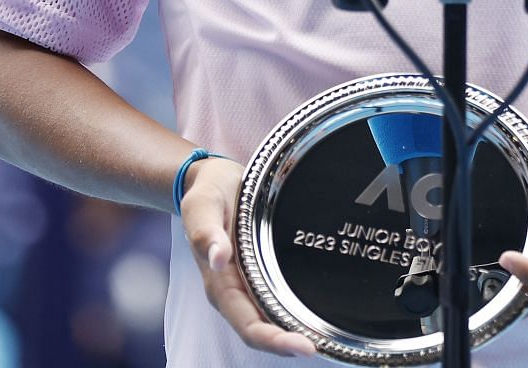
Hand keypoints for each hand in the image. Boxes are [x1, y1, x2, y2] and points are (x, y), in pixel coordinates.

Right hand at [179, 156, 316, 357]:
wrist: (213, 179)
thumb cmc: (209, 192)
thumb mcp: (203, 204)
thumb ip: (205, 230)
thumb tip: (216, 257)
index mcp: (219, 281)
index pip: (246, 324)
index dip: (272, 340)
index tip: (303, 346)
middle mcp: (233, 290)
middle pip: (260, 329)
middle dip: (287, 344)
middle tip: (319, 347)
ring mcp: (247, 284)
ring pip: (270, 320)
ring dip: (292, 333)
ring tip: (325, 338)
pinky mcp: (259, 273)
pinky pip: (275, 301)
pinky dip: (292, 314)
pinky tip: (315, 314)